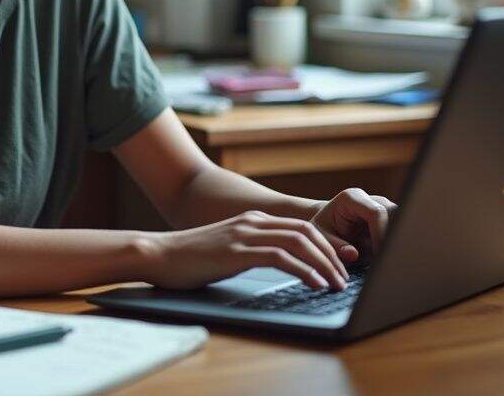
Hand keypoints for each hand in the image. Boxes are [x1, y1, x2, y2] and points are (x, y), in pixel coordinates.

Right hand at [142, 210, 349, 291]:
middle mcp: (253, 222)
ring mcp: (245, 234)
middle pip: (306, 232)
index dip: (326, 245)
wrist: (158, 254)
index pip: (301, 227)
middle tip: (345, 277)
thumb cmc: (189, 258)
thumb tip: (278, 265)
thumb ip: (251, 250)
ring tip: (335, 284)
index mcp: (253, 220)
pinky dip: (303, 270)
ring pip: (299, 242)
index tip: (340, 265)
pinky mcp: (237, 251)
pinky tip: (314, 283)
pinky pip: (280, 257)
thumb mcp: (228, 249)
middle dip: (332, 254)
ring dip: (324, 263)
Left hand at [310, 188, 396, 262]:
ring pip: (403, 222)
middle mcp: (372, 199)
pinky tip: (391, 257)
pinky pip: (402, 230)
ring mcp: (384, 207)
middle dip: (394, 238)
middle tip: (388, 259)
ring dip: (397, 241)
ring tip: (389, 259)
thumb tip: (353, 254)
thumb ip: (335, 246)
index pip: (376, 213)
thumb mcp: (321, 237)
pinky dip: (398, 243)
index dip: (381, 234)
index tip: (379, 255)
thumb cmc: (325, 229)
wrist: (329, 223)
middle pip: (396, 215)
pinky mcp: (392, 218)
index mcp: (352, 199)